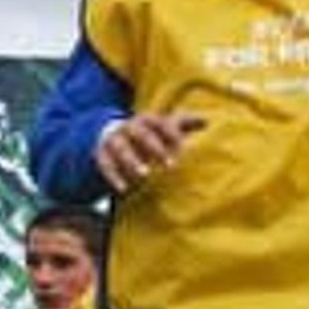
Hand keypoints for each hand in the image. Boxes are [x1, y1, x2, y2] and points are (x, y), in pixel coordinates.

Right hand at [93, 109, 208, 189]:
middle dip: (155, 148)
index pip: (160, 123)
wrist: (108, 133)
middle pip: (141, 134)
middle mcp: (129, 127)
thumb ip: (183, 124)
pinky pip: (105, 165)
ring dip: (132, 161)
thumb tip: (208, 121)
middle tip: (171, 165)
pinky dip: (114, 177)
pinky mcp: (101, 154)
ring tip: (145, 175)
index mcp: (147, 120)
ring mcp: (113, 140)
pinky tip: (124, 189)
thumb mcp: (162, 127)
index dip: (171, 134)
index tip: (183, 147)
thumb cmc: (146, 134)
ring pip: (121, 148)